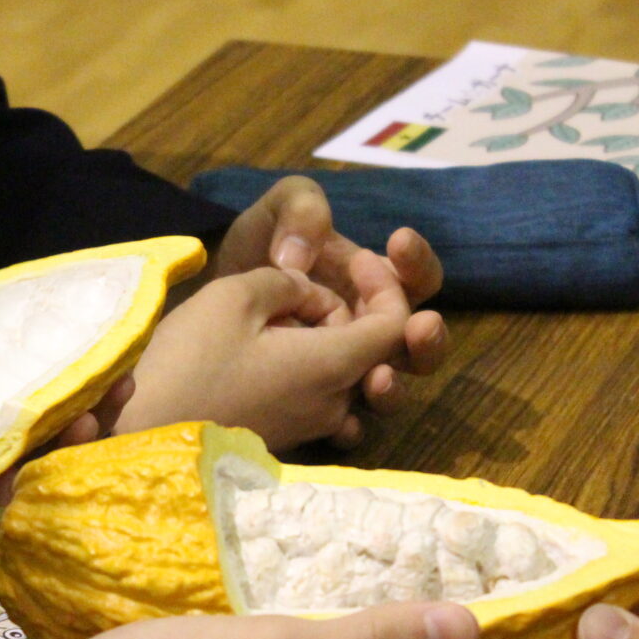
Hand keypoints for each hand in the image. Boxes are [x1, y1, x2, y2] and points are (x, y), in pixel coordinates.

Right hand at [117, 267, 411, 448]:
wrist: (138, 436)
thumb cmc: (187, 363)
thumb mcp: (234, 295)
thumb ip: (285, 280)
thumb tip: (303, 289)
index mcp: (332, 365)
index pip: (396, 324)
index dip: (384, 284)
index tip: (350, 259)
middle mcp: (334, 404)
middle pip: (371, 348)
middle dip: (346, 306)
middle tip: (292, 287)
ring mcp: (309, 427)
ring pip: (344, 373)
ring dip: (323, 336)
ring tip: (272, 317)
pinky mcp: (282, 438)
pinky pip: (318, 398)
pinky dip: (307, 368)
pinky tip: (266, 351)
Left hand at [212, 175, 450, 413]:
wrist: (210, 298)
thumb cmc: (256, 250)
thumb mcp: (275, 213)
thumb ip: (301, 209)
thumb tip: (299, 258)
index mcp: (372, 283)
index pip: (415, 277)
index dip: (416, 262)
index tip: (397, 240)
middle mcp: (369, 331)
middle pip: (419, 344)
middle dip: (428, 338)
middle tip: (418, 326)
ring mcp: (347, 373)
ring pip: (389, 389)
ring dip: (393, 386)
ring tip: (377, 377)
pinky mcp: (317, 409)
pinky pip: (345, 428)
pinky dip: (349, 429)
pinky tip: (342, 425)